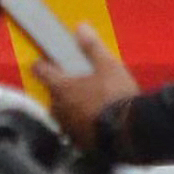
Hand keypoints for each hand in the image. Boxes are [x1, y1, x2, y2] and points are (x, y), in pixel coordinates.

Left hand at [40, 33, 135, 150]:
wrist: (132, 132)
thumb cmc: (117, 97)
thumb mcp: (108, 66)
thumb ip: (92, 47)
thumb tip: (81, 28)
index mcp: (62, 88)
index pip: (41, 71)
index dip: (42, 65)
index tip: (44, 62)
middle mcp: (60, 109)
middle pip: (53, 95)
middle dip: (61, 90)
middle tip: (78, 84)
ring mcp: (68, 129)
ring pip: (63, 115)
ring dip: (71, 109)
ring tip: (90, 105)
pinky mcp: (81, 145)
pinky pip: (76, 132)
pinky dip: (82, 126)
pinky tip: (97, 123)